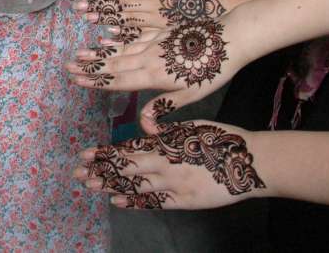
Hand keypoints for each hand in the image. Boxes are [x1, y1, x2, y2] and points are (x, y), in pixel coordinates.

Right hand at [66, 13, 249, 133]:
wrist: (230, 37)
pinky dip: (118, 39)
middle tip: (68, 65)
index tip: (76, 80)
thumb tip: (145, 127)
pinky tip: (107, 37)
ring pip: (121, 49)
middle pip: (114, 64)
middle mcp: (148, 58)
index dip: (97, 81)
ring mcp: (153, 43)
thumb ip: (164, 107)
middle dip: (90, 67)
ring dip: (99, 53)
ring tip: (81, 52)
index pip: (119, 80)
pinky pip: (133, 37)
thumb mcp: (191, 95)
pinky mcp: (161, 33)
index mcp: (154, 76)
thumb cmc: (213, 70)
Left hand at [73, 120, 265, 209]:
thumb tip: (145, 126)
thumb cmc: (222, 139)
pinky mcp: (185, 201)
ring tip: (90, 185)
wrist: (251, 162)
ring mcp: (174, 185)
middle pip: (126, 169)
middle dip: (100, 170)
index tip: (86, 153)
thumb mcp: (191, 126)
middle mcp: (165, 164)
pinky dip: (136, 202)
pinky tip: (118, 201)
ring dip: (111, 186)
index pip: (128, 149)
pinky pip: (155, 203)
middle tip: (77, 173)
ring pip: (136, 186)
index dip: (106, 153)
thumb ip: (166, 130)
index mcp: (166, 143)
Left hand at [74, 0, 254, 30]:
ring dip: (106, 20)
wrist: (229, 11)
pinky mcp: (166, 35)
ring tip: (87, 20)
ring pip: (127, 20)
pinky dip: (125, 36)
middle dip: (98, 6)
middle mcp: (155, 4)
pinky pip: (142, 37)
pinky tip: (109, 38)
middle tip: (78, 8)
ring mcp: (159, 21)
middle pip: (121, 4)